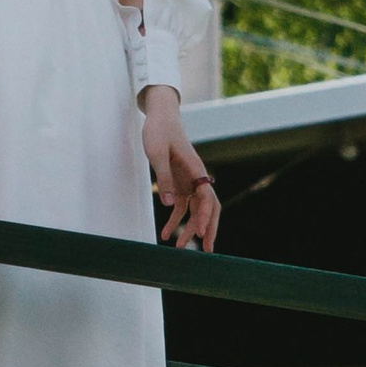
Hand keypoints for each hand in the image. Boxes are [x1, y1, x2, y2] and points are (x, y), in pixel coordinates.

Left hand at [140, 84, 218, 250]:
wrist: (160, 116)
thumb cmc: (159, 131)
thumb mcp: (156, 153)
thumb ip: (163, 178)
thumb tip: (169, 204)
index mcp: (196, 169)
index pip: (206, 196)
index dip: (206, 216)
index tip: (201, 234)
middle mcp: (197, 177)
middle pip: (209, 206)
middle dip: (209, 229)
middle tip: (206, 250)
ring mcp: (189, 181)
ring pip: (196, 210)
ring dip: (191, 229)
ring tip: (180, 248)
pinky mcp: (180, 183)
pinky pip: (182, 206)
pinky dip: (176, 220)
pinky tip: (165, 233)